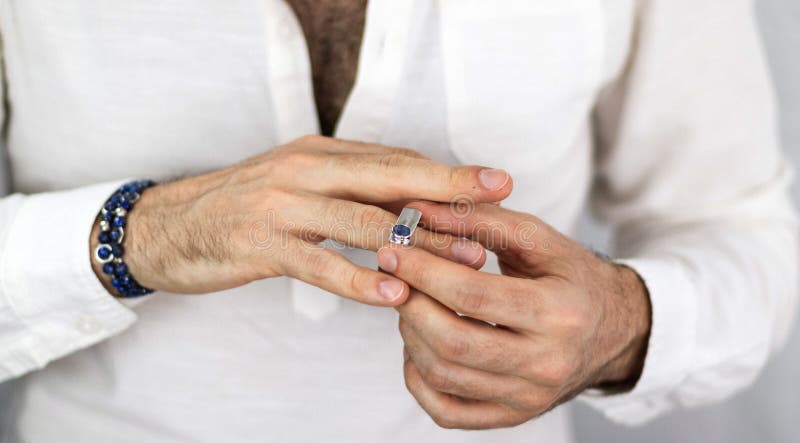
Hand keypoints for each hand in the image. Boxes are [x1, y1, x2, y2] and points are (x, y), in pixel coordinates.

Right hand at [90, 135, 511, 304]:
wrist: (166, 225)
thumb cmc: (246, 208)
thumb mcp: (300, 185)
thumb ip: (349, 190)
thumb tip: (412, 206)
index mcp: (320, 154)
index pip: (394, 161)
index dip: (443, 176)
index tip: (492, 184)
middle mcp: (305, 170)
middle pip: (387, 178)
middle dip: (445, 189)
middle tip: (495, 199)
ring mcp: (282, 206)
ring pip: (361, 222)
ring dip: (417, 244)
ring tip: (463, 262)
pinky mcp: (261, 245)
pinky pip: (319, 264)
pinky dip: (359, 280)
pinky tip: (394, 296)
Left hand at [377, 202, 650, 428]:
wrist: (613, 330)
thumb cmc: (571, 277)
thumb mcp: (540, 238)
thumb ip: (482, 220)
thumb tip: (419, 211)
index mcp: (559, 313)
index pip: (472, 297)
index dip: (423, 272)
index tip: (393, 251)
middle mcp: (547, 363)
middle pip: (452, 342)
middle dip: (410, 305)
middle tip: (394, 278)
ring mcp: (528, 397)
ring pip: (443, 375)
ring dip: (410, 335)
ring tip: (412, 303)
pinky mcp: (511, 416)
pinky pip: (446, 411)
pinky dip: (418, 378)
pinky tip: (420, 346)